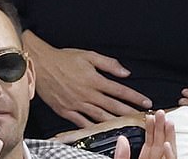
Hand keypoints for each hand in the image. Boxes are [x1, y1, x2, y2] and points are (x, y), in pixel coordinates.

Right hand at [24, 31, 151, 127]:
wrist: (42, 65)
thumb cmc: (65, 58)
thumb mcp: (88, 55)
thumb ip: (108, 63)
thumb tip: (125, 72)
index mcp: (94, 79)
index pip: (119, 90)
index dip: (134, 97)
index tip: (146, 102)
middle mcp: (88, 94)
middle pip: (113, 106)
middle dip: (130, 112)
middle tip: (142, 118)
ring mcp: (77, 105)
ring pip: (101, 116)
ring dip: (116, 122)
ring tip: (129, 126)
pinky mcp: (67, 112)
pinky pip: (83, 123)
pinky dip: (94, 128)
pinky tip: (104, 131)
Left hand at [114, 110, 175, 158]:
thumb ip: (122, 156)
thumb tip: (121, 139)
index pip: (148, 145)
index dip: (149, 130)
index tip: (150, 117)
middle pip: (159, 145)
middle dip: (160, 128)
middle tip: (161, 113)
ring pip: (166, 152)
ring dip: (168, 137)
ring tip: (168, 122)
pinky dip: (169, 155)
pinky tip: (166, 144)